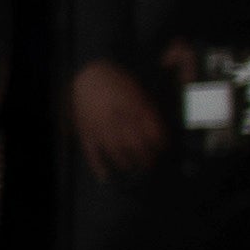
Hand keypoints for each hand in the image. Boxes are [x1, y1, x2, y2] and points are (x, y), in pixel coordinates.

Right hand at [74, 57, 170, 181]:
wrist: (88, 73)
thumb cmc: (116, 79)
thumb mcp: (138, 90)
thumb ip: (148, 109)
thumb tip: (159, 128)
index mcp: (135, 108)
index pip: (153, 132)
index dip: (160, 143)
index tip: (164, 148)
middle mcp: (119, 120)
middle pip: (137, 146)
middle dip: (147, 158)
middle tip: (152, 163)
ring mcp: (100, 128)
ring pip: (116, 152)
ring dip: (128, 163)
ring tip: (134, 168)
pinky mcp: (85, 132)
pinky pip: (91, 151)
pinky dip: (98, 166)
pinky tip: (105, 176)